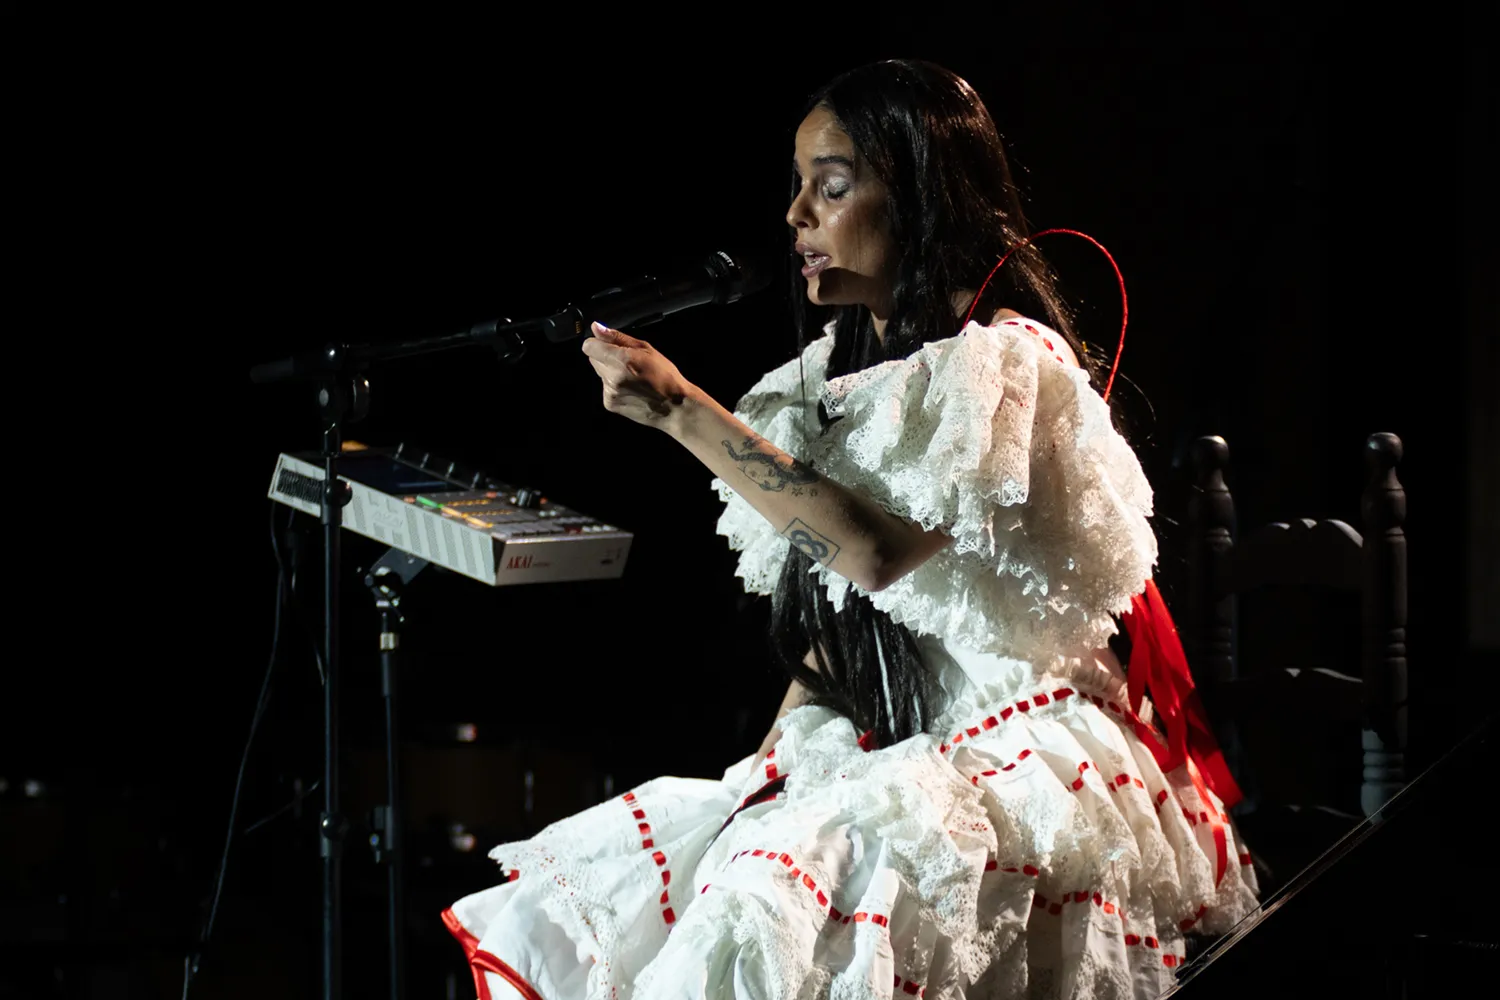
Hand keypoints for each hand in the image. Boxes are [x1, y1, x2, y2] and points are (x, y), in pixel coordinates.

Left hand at [581, 321, 695, 429]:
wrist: (674, 407)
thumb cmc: (665, 377)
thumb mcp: (645, 349)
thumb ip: (617, 338)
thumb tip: (596, 328)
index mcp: (621, 360)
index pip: (589, 347)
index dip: (597, 343)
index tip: (608, 345)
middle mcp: (612, 377)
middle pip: (593, 359)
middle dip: (605, 357)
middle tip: (627, 362)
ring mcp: (610, 392)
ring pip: (600, 373)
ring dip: (610, 371)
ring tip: (632, 377)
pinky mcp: (610, 403)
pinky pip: (605, 387)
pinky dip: (614, 386)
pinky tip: (631, 388)